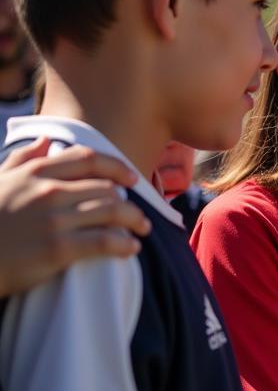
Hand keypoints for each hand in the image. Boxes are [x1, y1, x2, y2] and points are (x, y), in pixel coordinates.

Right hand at [0, 137, 151, 296]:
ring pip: (112, 212)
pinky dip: (124, 244)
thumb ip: (24, 160)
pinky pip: (105, 241)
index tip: (132, 178)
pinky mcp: (59, 249)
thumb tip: (48, 141)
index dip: (117, 167)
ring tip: (140, 229)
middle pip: (106, 188)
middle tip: (138, 214)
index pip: (89, 159)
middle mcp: (48, 191)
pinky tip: (131, 248)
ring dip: (134, 221)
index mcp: (36, 172)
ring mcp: (55, 220)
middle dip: (128, 201)